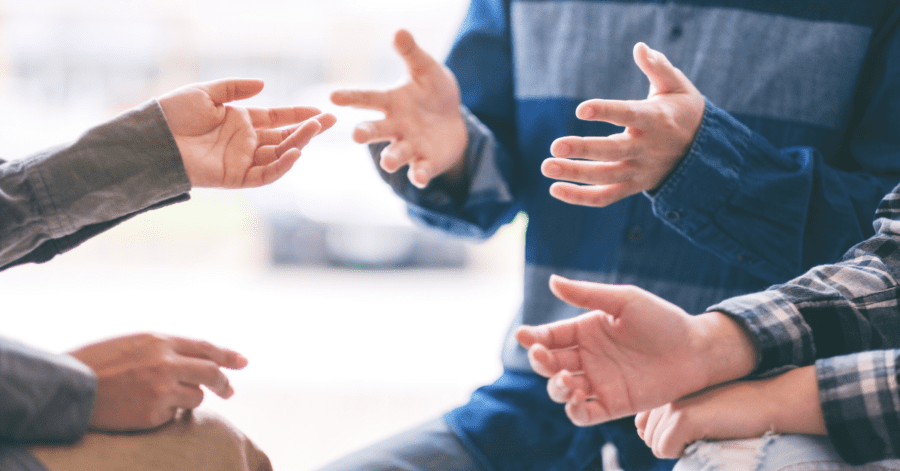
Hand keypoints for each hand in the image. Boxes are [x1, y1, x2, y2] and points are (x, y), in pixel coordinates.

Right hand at [68, 333, 247, 431]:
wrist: (69, 389)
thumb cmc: (99, 365)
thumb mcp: (134, 345)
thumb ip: (166, 350)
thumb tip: (199, 359)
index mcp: (159, 341)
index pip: (205, 348)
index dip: (227, 355)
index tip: (242, 362)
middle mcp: (165, 363)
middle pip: (211, 372)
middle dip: (223, 383)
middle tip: (229, 391)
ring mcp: (161, 389)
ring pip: (196, 396)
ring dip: (187, 399)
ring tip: (159, 398)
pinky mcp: (154, 414)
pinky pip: (174, 415)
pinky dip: (166, 413)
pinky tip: (143, 409)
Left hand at [158, 78, 336, 188]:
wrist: (154, 138)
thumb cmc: (174, 114)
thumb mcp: (206, 93)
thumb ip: (235, 89)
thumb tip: (264, 85)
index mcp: (240, 121)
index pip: (277, 118)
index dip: (298, 114)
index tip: (320, 110)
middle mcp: (245, 142)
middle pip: (283, 137)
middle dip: (307, 129)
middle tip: (329, 121)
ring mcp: (242, 160)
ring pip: (279, 155)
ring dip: (298, 143)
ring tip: (314, 130)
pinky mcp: (236, 178)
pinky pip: (265, 175)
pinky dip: (282, 166)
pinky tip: (295, 153)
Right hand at [330, 29, 467, 188]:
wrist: (453, 120)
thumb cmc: (432, 92)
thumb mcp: (426, 69)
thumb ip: (412, 54)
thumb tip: (399, 31)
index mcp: (391, 102)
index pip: (367, 99)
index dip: (351, 97)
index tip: (333, 96)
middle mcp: (395, 126)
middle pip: (375, 130)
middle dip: (365, 133)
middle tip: (356, 136)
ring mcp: (409, 146)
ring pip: (395, 154)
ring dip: (391, 159)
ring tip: (388, 163)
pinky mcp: (425, 162)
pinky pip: (419, 171)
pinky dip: (418, 175)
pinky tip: (419, 178)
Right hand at [515, 275, 756, 425]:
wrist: (697, 350)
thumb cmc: (663, 320)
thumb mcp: (625, 300)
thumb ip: (588, 294)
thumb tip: (552, 281)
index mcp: (586, 331)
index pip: (550, 336)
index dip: (533, 338)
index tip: (524, 336)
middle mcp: (587, 358)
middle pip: (550, 364)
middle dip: (540, 362)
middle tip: (542, 356)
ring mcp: (598, 383)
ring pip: (561, 390)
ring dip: (556, 387)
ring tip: (566, 380)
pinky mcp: (612, 405)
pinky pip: (584, 414)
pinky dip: (574, 412)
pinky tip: (576, 401)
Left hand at [542, 43, 704, 206]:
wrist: (704, 151)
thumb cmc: (683, 111)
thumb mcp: (677, 86)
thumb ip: (658, 67)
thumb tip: (639, 47)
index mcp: (656, 120)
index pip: (629, 114)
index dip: (605, 112)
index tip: (580, 109)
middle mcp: (647, 148)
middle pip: (612, 152)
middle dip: (583, 149)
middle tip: (555, 145)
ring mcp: (639, 170)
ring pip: (605, 177)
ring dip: (574, 174)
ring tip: (546, 166)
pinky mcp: (633, 186)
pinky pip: (605, 196)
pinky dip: (580, 197)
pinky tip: (555, 189)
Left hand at [635, 366, 825, 458]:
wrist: (768, 403)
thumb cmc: (736, 411)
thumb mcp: (698, 410)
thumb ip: (670, 418)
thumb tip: (644, 436)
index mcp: (667, 391)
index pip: (641, 425)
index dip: (663, 437)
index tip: (690, 432)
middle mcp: (665, 394)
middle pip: (649, 438)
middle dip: (673, 445)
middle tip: (703, 434)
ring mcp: (672, 405)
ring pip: (656, 446)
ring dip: (679, 449)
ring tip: (706, 435)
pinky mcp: (683, 417)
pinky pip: (665, 449)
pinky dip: (682, 453)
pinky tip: (705, 439)